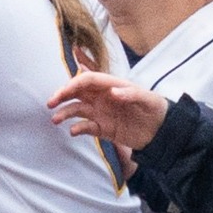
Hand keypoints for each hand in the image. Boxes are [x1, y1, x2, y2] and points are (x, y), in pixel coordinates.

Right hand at [46, 71, 169, 149]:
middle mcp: (102, 98)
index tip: (63, 92)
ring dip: (65, 113)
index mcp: (111, 86)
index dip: (74, 84)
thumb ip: (131, 94)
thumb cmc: (156, 109)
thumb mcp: (147, 99)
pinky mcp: (102, 128)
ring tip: (55, 120)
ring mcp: (101, 113)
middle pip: (77, 92)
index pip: (87, 80)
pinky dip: (78, 128)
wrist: (162, 132)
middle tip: (50, 103)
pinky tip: (73, 132)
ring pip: (77, 109)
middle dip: (62, 95)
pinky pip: (86, 127)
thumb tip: (112, 92)